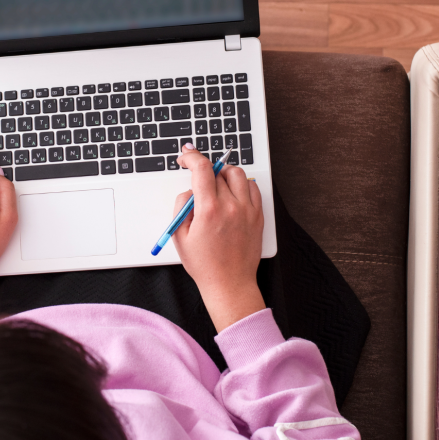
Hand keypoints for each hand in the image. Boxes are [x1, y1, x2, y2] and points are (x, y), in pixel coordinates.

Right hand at [172, 146, 264, 331]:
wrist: (230, 284)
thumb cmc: (205, 264)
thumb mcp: (180, 235)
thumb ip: (182, 206)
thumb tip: (190, 189)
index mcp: (209, 210)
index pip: (201, 168)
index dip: (191, 156)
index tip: (186, 156)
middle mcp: (230, 206)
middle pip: (218, 170)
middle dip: (204, 171)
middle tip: (198, 183)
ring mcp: (247, 210)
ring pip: (237, 174)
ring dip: (224, 174)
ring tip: (216, 186)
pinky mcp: (258, 215)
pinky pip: (252, 187)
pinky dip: (241, 185)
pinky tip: (233, 195)